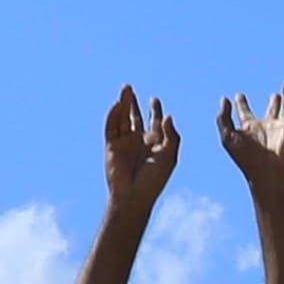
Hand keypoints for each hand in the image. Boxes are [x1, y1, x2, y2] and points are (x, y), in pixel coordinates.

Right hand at [98, 83, 180, 224]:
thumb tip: (169, 116)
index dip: (154, 110)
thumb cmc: (154, 179)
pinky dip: (114, 115)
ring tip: (125, 89)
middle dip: (133, 103)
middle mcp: (138, 141)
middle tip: (129, 87)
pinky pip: (112, 127)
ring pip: (122, 118)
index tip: (154, 99)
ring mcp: (124, 143)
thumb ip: (171, 136)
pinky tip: (118, 104)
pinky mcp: (112, 146)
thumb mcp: (169, 156)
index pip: (154, 122)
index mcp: (154, 143)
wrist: (134, 195)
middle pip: (134, 117)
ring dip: (123, 104)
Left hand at [212, 79, 283, 189]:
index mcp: (250, 129)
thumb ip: (223, 117)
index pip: (245, 113)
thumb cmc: (246, 157)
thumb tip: (224, 99)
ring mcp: (281, 127)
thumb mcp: (228, 136)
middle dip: (275, 101)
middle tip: (275, 93)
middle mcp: (266, 127)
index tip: (239, 95)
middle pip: (272, 110)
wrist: (266, 171)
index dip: (242, 104)